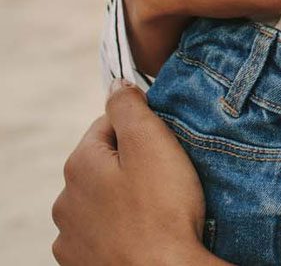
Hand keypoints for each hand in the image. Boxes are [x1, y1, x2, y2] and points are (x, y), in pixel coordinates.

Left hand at [52, 82, 222, 265]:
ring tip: (156, 207)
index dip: (141, 129)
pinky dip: (118, 228)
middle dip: (130, 164)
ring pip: (101, 198)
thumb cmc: (162, 209)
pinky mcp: (81, 264)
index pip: (108, 123)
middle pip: (103, 162)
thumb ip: (129, 106)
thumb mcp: (152, 142)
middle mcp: (64, 200)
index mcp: (79, 164)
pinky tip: (141, 231)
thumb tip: (116, 83)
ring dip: (122, 197)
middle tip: (165, 176)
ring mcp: (70, 237)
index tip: (164, 146)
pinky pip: (100, 232)